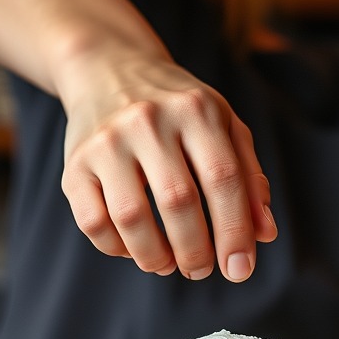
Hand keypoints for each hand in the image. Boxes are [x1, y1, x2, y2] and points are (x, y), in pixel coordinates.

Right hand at [59, 54, 276, 281]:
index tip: (240, 269)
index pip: (222, 179)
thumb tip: (264, 234)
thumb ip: (248, 177)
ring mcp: (106, 140)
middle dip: (195, 251)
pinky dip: (116, 248)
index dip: (234, 231)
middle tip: (200, 270)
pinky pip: (93, 222)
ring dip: (154, 257)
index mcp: (196, 109)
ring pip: (131, 217)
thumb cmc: (178, 109)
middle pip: (178, 202)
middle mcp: (148, 120)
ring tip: (167, 265)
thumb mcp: (222, 125)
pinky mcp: (74, 163)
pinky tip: (132, 247)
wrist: (108, 68)